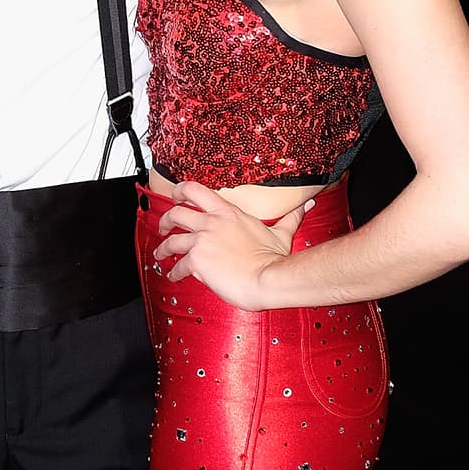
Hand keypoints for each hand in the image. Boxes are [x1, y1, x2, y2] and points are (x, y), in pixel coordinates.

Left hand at [153, 182, 307, 310]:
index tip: (177, 196)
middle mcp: (211, 222)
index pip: (196, 190)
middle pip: (176, 212)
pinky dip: (174, 271)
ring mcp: (202, 240)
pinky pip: (178, 265)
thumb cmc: (275, 259)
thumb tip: (307, 205)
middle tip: (163, 226)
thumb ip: (290, 217)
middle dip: (165, 219)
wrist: (268, 279)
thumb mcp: (282, 232)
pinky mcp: (197, 260)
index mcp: (228, 212)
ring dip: (163, 248)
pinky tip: (174, 275)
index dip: (181, 190)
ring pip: (171, 239)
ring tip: (161, 254)